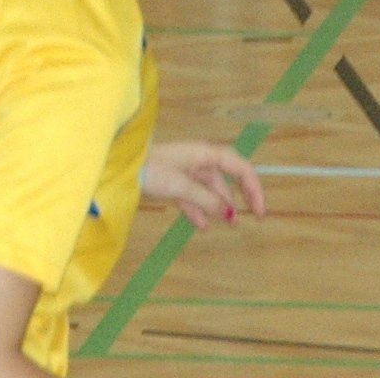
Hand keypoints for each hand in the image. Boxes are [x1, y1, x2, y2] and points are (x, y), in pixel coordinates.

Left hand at [139, 141, 265, 230]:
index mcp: (204, 154)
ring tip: (229, 224)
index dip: (253, 187)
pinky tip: (201, 226)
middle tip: (254, 217)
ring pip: (209, 189)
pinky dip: (198, 210)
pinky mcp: (172, 181)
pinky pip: (192, 196)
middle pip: (226, 178)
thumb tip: (230, 214)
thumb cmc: (150, 169)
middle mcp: (198, 160)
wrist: (120, 167)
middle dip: (239, 197)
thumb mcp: (181, 186)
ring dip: (219, 206)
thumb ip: (206, 200)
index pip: (239, 167)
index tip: (259, 210)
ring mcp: (184, 170)